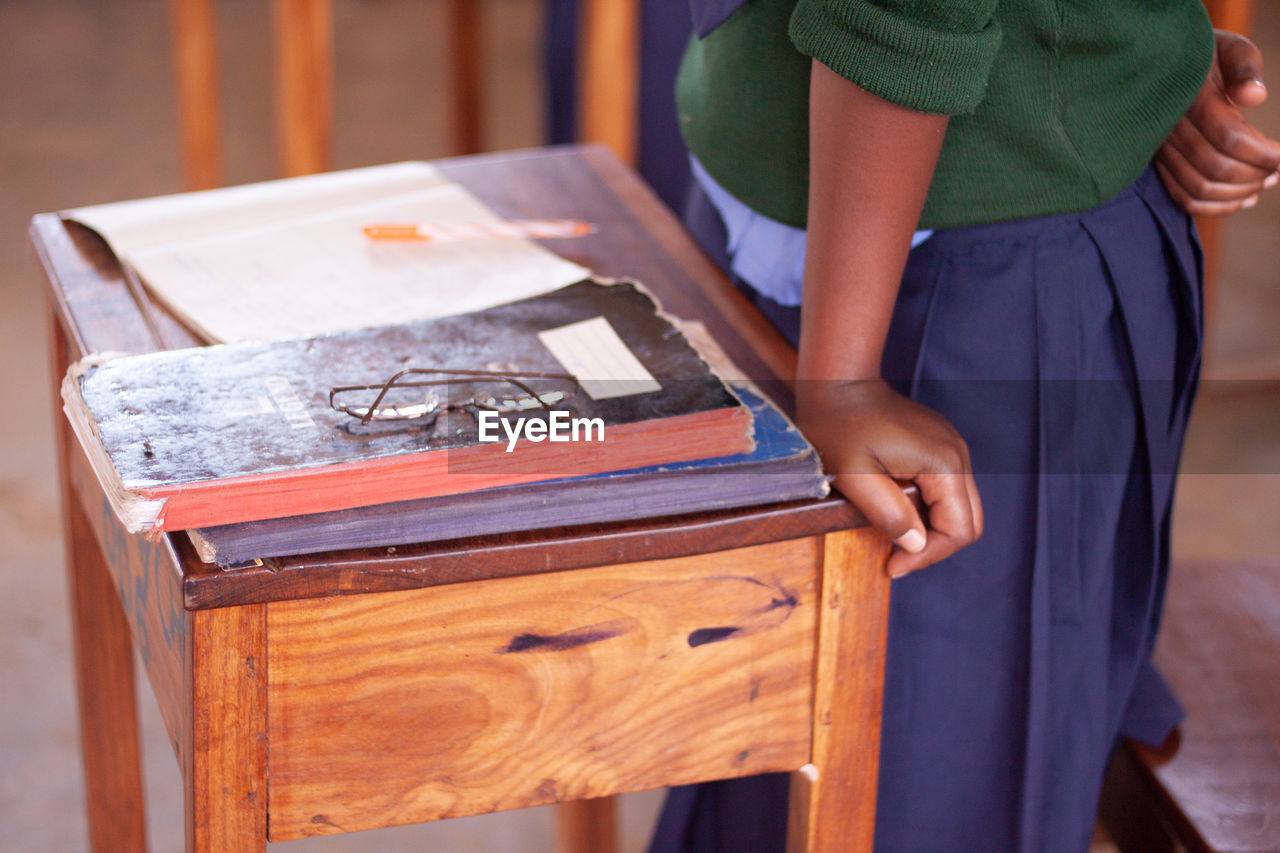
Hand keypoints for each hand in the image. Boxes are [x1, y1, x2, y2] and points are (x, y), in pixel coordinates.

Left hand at [797, 379, 982, 578]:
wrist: (838, 381)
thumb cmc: (838, 425)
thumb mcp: (853, 476)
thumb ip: (888, 513)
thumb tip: (915, 544)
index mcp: (944, 463)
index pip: (961, 529)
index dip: (929, 555)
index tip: (893, 565)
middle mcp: (958, 455)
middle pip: (969, 521)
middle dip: (934, 547)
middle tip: (895, 558)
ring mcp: (951, 448)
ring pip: (959, 508)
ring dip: (930, 529)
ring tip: (893, 536)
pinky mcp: (939, 446)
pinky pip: (946, 490)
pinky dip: (927, 510)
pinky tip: (897, 511)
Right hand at [1156, 30, 1279, 214]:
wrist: (1164, 67)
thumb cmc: (1206, 56)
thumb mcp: (1230, 47)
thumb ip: (1244, 66)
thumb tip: (1255, 96)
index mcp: (1190, 98)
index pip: (1229, 137)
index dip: (1263, 153)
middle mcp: (1171, 129)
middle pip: (1216, 168)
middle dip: (1255, 174)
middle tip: (1279, 170)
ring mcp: (1162, 151)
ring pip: (1201, 188)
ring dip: (1239, 193)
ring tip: (1265, 182)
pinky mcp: (1161, 165)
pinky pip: (1185, 198)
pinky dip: (1216, 207)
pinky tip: (1243, 199)